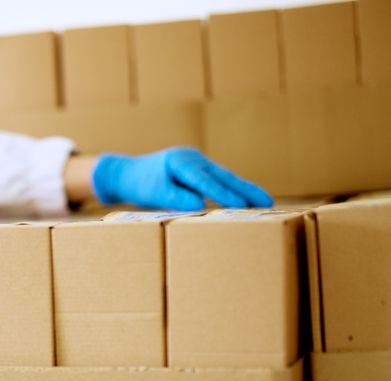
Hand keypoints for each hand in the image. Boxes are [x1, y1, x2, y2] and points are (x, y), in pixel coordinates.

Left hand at [91, 147, 272, 210]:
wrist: (127, 173)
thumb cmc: (139, 184)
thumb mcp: (153, 193)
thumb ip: (176, 198)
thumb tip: (200, 206)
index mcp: (180, 161)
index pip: (204, 180)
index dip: (223, 193)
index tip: (241, 205)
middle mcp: (193, 158)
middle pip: (223, 175)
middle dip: (246, 189)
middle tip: (267, 202)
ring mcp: (197, 162)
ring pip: (224, 177)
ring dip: (244, 190)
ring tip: (265, 202)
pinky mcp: (198, 171)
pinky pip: (219, 181)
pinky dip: (233, 190)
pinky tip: (247, 200)